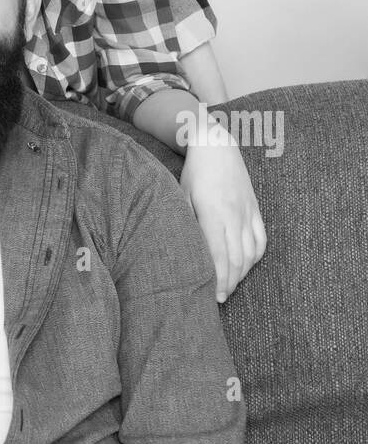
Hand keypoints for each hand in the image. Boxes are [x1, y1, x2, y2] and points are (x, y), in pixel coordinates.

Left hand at [179, 133, 266, 302]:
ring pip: (250, 252)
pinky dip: (255, 256)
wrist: (217, 145)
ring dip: (242, 273)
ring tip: (231, 286)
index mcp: (213, 213)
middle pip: (235, 259)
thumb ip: (187, 223)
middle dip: (229, 283)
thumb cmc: (193, 173)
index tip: (214, 295)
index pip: (218, 255)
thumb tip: (189, 252)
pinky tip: (246, 266)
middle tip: (221, 298)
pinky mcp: (255, 208)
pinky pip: (261, 239)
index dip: (217, 278)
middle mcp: (233, 215)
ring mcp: (247, 212)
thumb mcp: (181, 195)